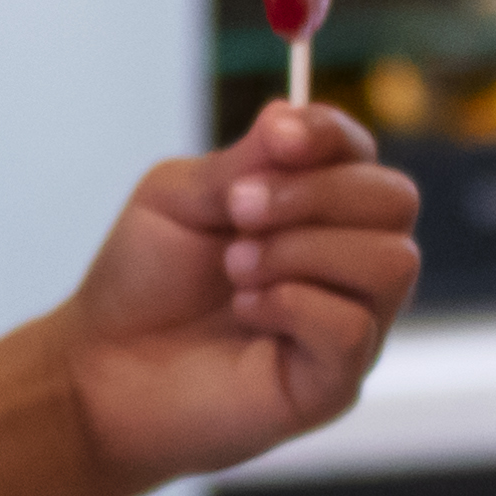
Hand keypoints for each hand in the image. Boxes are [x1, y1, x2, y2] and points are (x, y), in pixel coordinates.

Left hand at [0, 103, 424, 495]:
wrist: (100, 371)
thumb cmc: (143, 283)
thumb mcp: (180, 197)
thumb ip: (243, 160)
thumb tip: (288, 110)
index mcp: (316, 211)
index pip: (362, 155)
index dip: (328, 134)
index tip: (276, 136)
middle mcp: (346, 265)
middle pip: (395, 200)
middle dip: (316, 194)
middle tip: (239, 212)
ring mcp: (349, 326)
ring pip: (392, 261)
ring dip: (305, 251)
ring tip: (237, 268)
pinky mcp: (333, 384)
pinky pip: (354, 328)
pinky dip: (295, 305)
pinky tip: (247, 311)